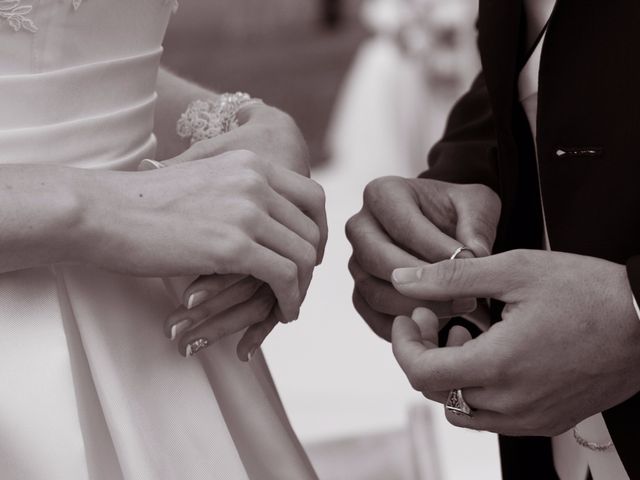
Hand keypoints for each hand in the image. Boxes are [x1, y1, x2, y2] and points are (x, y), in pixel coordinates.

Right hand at [156, 107, 326, 352]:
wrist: (103, 212)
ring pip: (303, 255)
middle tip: (300, 286)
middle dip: (312, 263)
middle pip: (312, 229)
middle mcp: (255, 182)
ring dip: (303, 286)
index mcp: (250, 164)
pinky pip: (285, 277)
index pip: (313, 196)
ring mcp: (246, 212)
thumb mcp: (203, 183)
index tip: (308, 255)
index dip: (318, 230)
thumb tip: (258, 221)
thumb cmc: (143, 205)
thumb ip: (237, 194)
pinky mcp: (233, 245)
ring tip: (290, 305)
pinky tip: (284, 311)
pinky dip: (291, 299)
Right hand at [346, 176, 499, 339]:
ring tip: (457, 308)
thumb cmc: (456, 212)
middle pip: (379, 260)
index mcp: (382, 194)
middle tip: (463, 294)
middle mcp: (360, 226)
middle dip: (424, 282)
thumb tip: (473, 255)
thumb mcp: (477, 204)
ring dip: (416, 306)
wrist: (444, 228)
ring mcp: (356, 262)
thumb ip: (478, 224)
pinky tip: (438, 324)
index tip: (470, 263)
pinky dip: (405, 326)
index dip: (436, 248)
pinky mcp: (361, 292)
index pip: (402, 224)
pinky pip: (373, 318)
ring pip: (374, 292)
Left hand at [391, 250, 639, 435]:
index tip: (411, 317)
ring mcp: (532, 417)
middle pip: (437, 392)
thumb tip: (402, 279)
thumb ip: (449, 278)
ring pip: (462, 409)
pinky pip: (493, 418)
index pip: (421, 373)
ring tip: (471, 335)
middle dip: (426, 351)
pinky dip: (478, 390)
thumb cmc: (588, 291)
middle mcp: (512, 403)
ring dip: (451, 374)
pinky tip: (495, 355)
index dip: (404, 344)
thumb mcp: (513, 271)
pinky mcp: (549, 420)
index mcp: (498, 366)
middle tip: (441, 317)